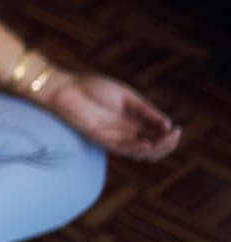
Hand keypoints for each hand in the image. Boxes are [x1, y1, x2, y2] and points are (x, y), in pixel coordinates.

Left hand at [37, 70, 180, 160]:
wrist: (64, 88)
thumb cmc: (91, 88)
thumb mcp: (125, 96)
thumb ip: (145, 110)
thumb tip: (167, 124)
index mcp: (132, 121)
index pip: (156, 135)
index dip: (168, 135)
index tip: (176, 128)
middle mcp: (125, 132)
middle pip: (152, 147)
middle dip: (167, 143)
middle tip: (175, 134)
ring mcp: (114, 137)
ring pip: (140, 152)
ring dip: (156, 148)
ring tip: (167, 138)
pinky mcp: (101, 139)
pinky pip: (122, 149)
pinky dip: (137, 149)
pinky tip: (148, 144)